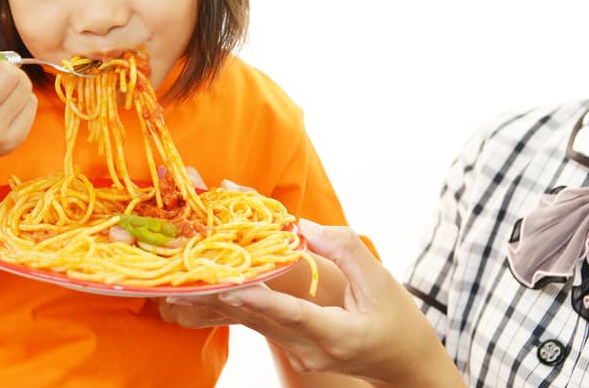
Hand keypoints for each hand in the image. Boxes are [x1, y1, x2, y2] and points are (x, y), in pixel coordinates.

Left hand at [160, 220, 463, 387]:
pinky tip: (207, 285)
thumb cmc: (398, 321)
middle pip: (261, 317)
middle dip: (225, 290)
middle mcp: (310, 351)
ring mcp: (298, 354)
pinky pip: (257, 322)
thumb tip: (302, 226)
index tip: (230, 287)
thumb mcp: (381, 281)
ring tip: (189, 272)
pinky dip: (236, 300)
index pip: (293, 316)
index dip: (261, 300)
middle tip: (191, 270)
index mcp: (337, 336)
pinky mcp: (289, 347)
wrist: (405, 366)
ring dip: (223, 294)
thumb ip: (344, 249)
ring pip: (252, 320)